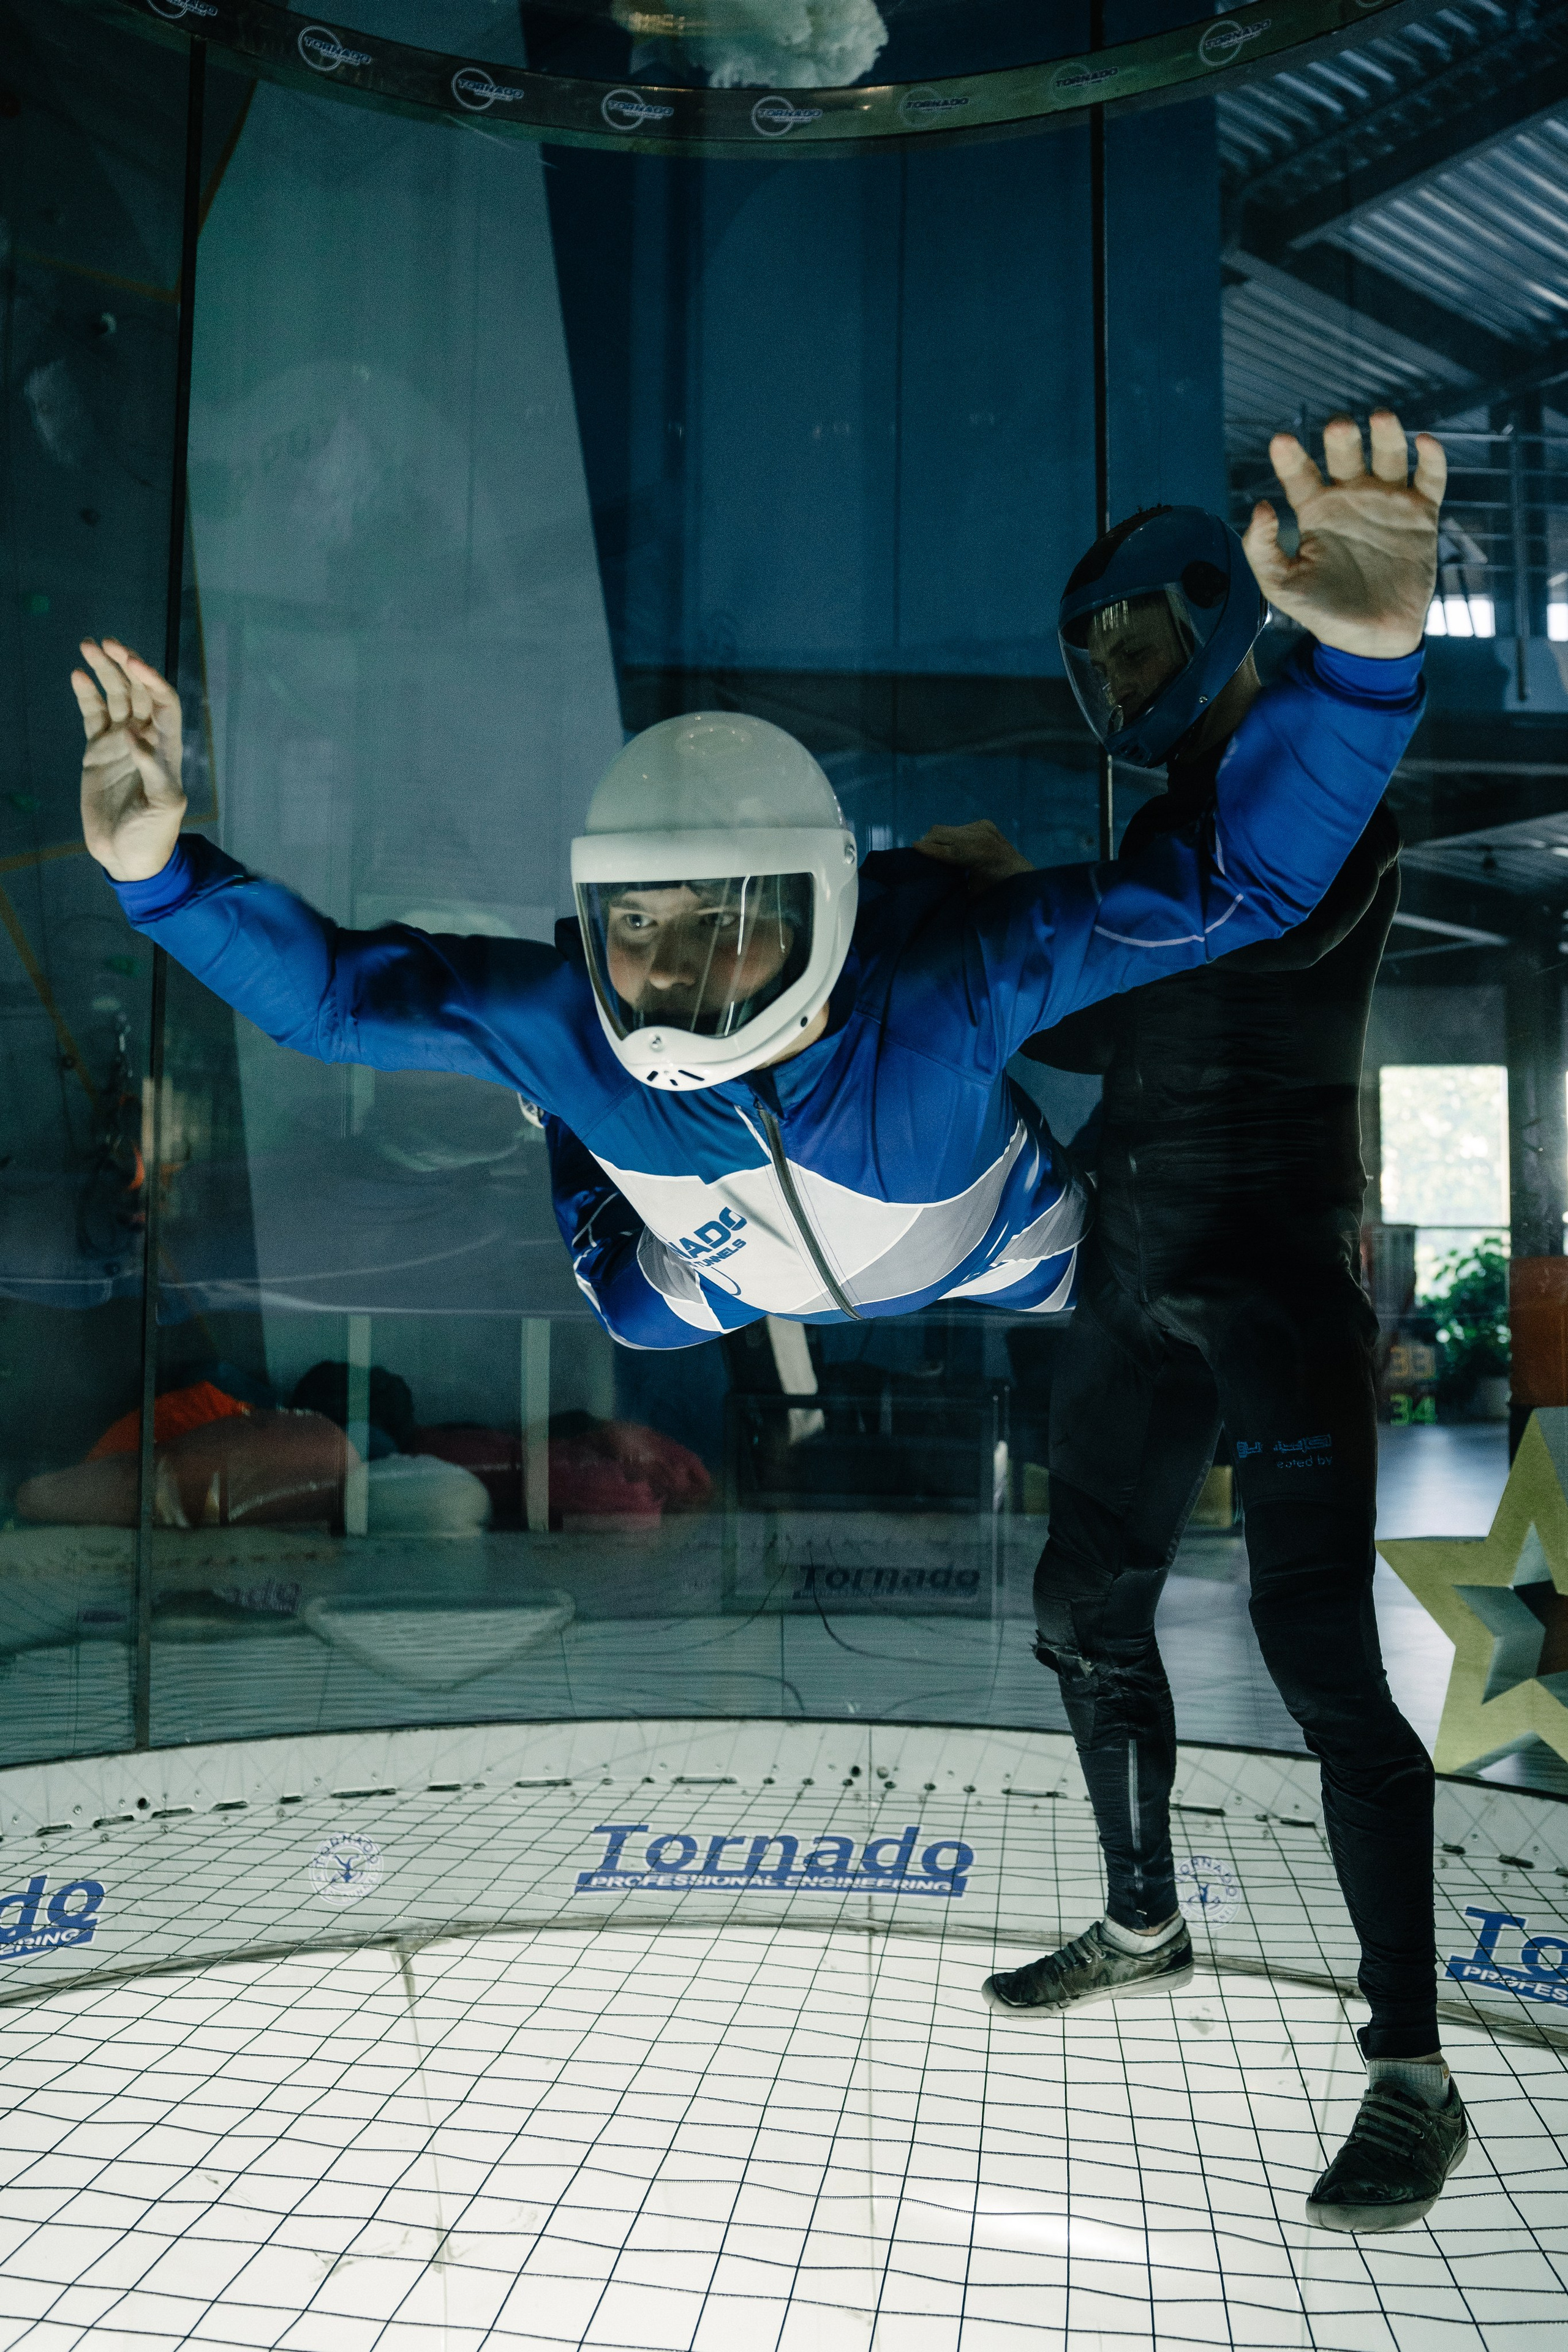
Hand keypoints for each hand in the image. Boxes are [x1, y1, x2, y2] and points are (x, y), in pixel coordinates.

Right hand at [72, 638, 185, 881]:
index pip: (163, 702)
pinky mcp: (98, 751)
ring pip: (114, 696)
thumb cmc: (154, 834)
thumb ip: (154, 770)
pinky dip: (86, 694)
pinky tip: (77, 675)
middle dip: (125, 665)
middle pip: (137, 691)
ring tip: (88, 646)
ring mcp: (120, 742)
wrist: (127, 855)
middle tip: (107, 643)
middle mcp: (144, 738)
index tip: (134, 663)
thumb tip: (133, 735)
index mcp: (167, 747)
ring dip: (104, 671)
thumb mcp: (165, 806)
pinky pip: (93, 714)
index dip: (151, 679)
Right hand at [914, 819, 1032, 895]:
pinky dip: (950, 839)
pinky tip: (954, 850)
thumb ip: (953, 885)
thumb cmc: (996, 891)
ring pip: (946, 829)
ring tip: (935, 854)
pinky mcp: (983, 823)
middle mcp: (982, 837)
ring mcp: (983, 827)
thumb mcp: (974, 894)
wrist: (1021, 875)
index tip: (913, 848)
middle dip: (928, 843)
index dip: (929, 850)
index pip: (947, 851)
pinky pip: (956, 829)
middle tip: (921, 856)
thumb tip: (932, 882)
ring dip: (938, 841)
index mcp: (980, 856)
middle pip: (941, 833)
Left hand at [1242, 409, 1446, 658]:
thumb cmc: (1323, 613)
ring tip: (1380, 418)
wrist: (1371, 640)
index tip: (1281, 442)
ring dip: (1387, 434)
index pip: (1300, 473)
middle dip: (1342, 437)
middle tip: (1339, 428)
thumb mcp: (1281, 586)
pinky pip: (1431, 479)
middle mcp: (1351, 499)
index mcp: (1315, 511)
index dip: (1290, 456)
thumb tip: (1261, 507)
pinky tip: (1425, 442)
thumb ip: (1261, 550)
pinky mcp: (1421, 516)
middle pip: (1346, 454)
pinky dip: (1432, 458)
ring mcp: (1388, 503)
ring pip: (1389, 455)